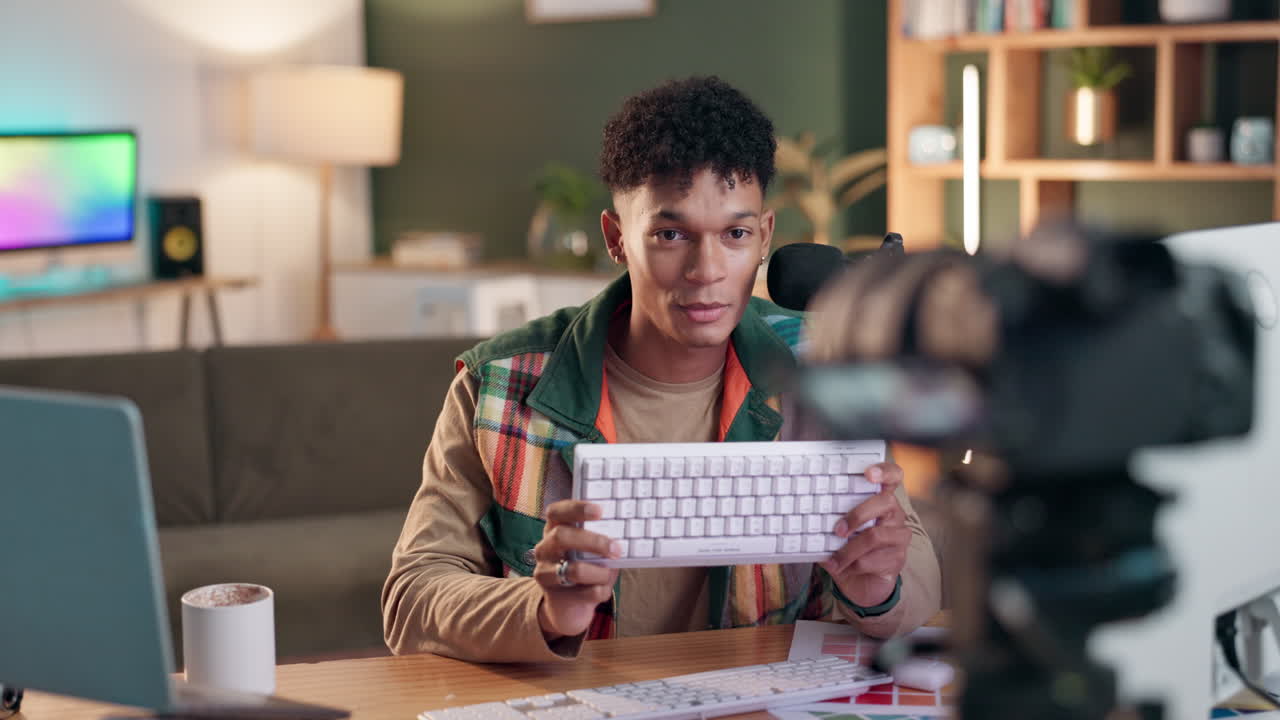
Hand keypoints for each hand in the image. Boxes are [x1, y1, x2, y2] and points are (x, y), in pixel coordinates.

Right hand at [532, 500, 620, 639]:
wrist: (567, 605)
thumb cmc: (585, 567)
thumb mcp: (592, 550)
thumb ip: (603, 541)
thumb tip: (624, 539)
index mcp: (554, 529)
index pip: (557, 512)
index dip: (577, 508)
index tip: (600, 511)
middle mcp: (545, 547)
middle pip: (561, 536)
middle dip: (593, 541)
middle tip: (615, 548)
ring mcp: (545, 571)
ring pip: (573, 570)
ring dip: (599, 572)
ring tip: (609, 572)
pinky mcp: (552, 594)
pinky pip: (583, 593)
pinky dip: (600, 590)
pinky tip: (602, 589)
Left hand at [820, 462, 910, 607]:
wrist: (860, 582)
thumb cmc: (847, 548)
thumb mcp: (836, 532)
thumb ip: (828, 522)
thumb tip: (805, 517)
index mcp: (879, 499)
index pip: (893, 476)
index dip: (884, 471)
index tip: (869, 473)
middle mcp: (894, 513)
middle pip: (885, 502)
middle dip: (857, 514)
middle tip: (837, 530)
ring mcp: (899, 536)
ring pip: (875, 535)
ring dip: (848, 549)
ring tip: (833, 559)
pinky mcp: (898, 558)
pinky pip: (873, 559)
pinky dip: (852, 565)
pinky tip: (840, 567)